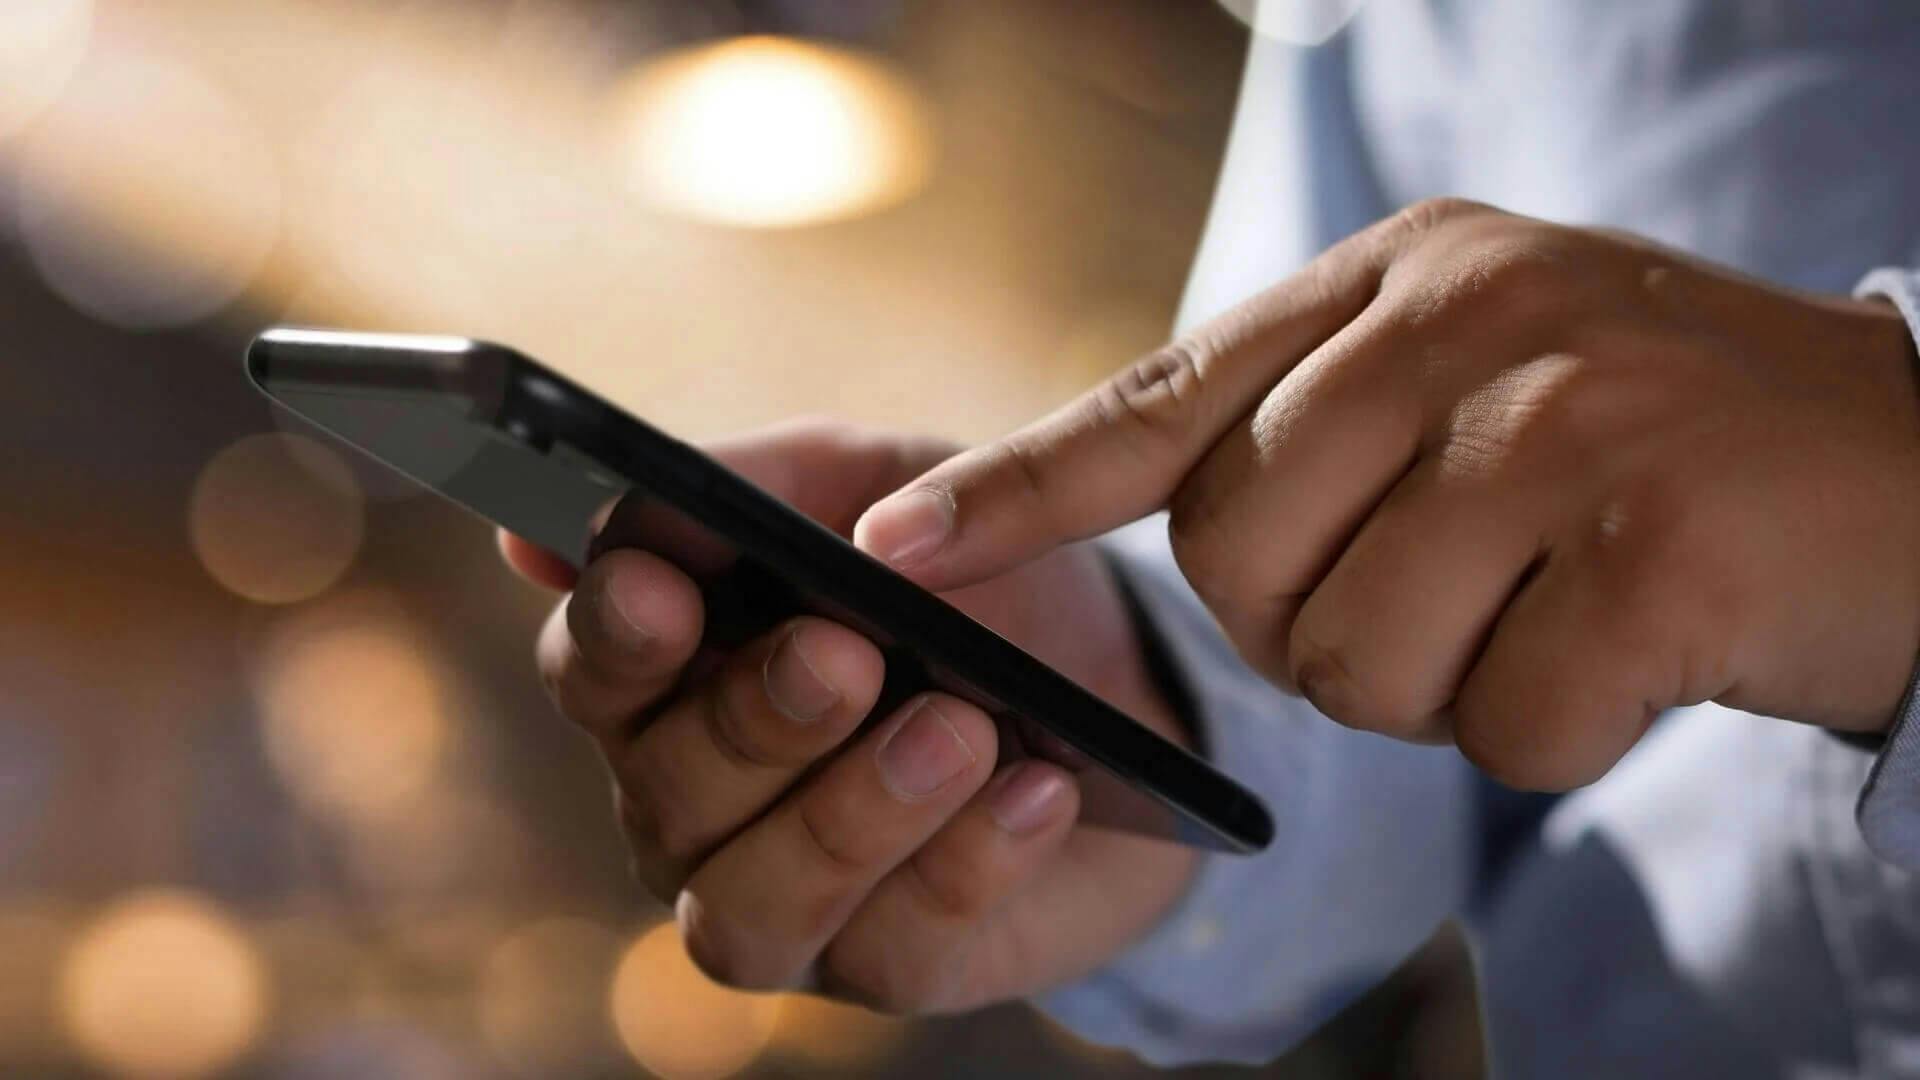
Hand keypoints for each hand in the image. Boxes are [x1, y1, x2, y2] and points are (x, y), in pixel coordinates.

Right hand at [502, 420, 1195, 1011]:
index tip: (664, 592)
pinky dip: (967, 866)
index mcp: (672, 673)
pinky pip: (892, 950)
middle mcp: (695, 803)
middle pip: (668, 790)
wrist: (1125, 677)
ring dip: (852, 814)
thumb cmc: (968, 572)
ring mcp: (785, 899)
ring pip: (750, 905)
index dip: (613, 637)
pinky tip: (1038, 790)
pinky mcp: (887, 966)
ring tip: (961, 731)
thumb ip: (752, 488)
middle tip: (849, 655)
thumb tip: (569, 530)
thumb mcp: (881, 485)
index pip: (588, 668)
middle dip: (756, 720)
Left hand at [855, 199, 1919, 790]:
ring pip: (1352, 661)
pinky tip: (1641, 647)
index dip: (1019, 487)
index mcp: (1400, 273)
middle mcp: (1467, 316)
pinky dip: (1556, 726)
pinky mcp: (1658, 543)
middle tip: (1460, 585)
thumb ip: (1314, 425)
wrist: (1918, 468)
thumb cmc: (1656, 445)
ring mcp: (1567, 419)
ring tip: (1554, 603)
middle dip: (1324, 624)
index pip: (1163, 396)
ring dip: (1442, 682)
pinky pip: (1500, 724)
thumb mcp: (1476, 380)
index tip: (893, 551)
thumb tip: (1154, 517)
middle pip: (1238, 563)